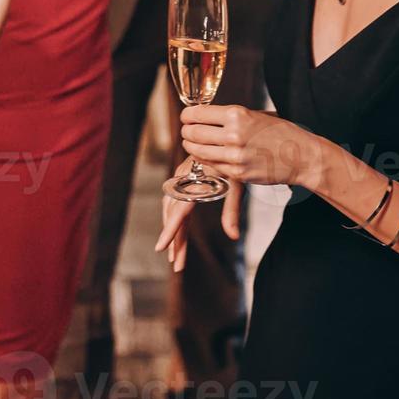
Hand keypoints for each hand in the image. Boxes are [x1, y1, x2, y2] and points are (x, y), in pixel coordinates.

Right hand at [155, 157, 241, 272]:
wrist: (225, 133)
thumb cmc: (235, 157)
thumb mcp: (237, 184)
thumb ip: (232, 210)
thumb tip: (234, 236)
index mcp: (195, 183)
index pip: (180, 212)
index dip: (170, 231)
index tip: (161, 248)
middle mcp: (183, 182)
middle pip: (173, 216)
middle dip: (175, 241)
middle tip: (177, 265)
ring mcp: (180, 180)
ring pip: (171, 211)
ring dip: (174, 233)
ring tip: (176, 257)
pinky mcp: (182, 179)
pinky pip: (174, 203)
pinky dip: (174, 221)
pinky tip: (177, 234)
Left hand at [180, 105, 320, 187]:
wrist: (302, 156)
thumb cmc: (280, 133)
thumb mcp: (255, 115)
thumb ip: (229, 117)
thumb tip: (203, 115)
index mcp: (237, 115)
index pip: (196, 114)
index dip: (187, 116)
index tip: (187, 117)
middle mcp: (233, 134)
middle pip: (193, 133)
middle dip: (186, 132)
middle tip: (187, 131)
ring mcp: (234, 156)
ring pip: (197, 151)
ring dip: (191, 146)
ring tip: (193, 143)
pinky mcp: (237, 173)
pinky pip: (211, 166)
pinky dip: (205, 160)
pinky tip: (208, 156)